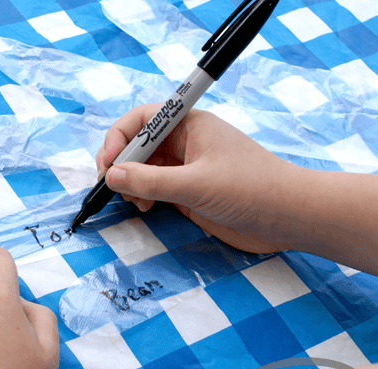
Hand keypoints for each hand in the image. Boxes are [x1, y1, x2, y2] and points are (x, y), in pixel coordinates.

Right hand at [96, 104, 306, 253]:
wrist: (291, 218)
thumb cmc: (251, 190)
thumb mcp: (196, 184)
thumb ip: (150, 181)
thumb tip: (111, 176)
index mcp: (189, 125)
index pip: (141, 119)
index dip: (118, 137)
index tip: (108, 163)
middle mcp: (184, 143)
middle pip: (137, 145)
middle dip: (120, 164)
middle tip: (112, 186)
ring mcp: (185, 168)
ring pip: (142, 169)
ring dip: (130, 183)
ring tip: (134, 202)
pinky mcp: (188, 192)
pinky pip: (153, 189)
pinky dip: (141, 197)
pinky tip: (144, 209)